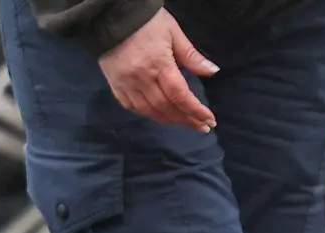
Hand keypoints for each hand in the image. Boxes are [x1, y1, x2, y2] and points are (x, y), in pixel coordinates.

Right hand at [98, 8, 217, 129]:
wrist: (111, 14)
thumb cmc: (147, 21)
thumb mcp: (173, 32)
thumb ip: (191, 56)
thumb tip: (213, 72)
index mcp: (159, 64)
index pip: (180, 95)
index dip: (196, 111)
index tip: (210, 120)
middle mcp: (141, 78)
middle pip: (166, 107)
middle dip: (186, 119)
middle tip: (202, 126)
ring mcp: (126, 84)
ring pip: (150, 111)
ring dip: (169, 120)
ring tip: (184, 121)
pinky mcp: (114, 85)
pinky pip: (132, 107)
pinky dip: (148, 114)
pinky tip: (160, 115)